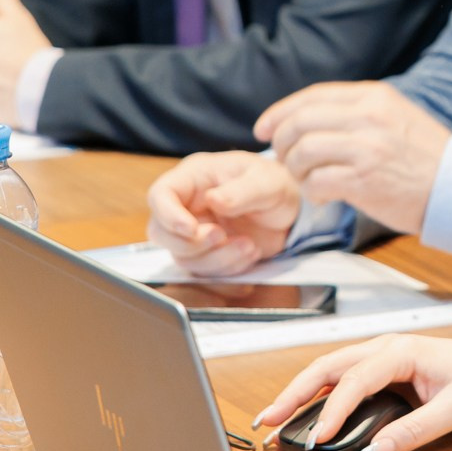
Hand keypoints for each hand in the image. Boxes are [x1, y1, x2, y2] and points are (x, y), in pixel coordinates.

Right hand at [146, 151, 301, 274]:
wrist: (291, 210)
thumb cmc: (274, 184)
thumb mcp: (266, 181)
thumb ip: (241, 191)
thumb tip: (213, 200)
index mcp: (193, 178)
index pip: (161, 195)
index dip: (168, 215)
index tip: (192, 229)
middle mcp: (187, 206)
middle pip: (161, 233)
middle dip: (191, 243)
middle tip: (222, 235)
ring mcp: (195, 232)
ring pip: (184, 257)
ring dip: (216, 258)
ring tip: (250, 246)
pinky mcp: (208, 254)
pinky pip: (205, 272)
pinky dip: (228, 269)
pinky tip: (251, 254)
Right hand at [253, 320, 451, 450]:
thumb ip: (416, 430)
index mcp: (401, 352)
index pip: (356, 380)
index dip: (333, 409)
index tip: (318, 436)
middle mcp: (384, 348)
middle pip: (327, 367)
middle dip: (294, 394)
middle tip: (267, 421)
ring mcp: (378, 357)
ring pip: (327, 371)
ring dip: (298, 394)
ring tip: (271, 422)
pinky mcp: (377, 370)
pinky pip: (339, 380)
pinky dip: (315, 397)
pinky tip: (298, 416)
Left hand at [255, 83, 448, 234]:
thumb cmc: (427, 158)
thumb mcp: (397, 116)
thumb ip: (359, 111)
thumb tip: (309, 118)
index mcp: (374, 96)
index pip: (312, 96)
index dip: (280, 112)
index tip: (264, 128)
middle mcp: (368, 117)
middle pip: (299, 122)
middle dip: (281, 143)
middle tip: (283, 160)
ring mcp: (365, 148)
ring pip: (302, 152)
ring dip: (295, 170)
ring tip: (307, 181)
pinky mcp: (363, 180)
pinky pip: (316, 182)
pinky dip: (312, 191)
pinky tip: (323, 196)